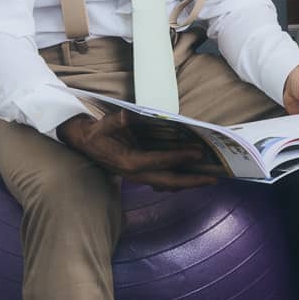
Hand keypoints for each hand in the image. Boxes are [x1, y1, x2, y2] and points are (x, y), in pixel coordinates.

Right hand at [57, 111, 225, 190]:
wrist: (83, 142)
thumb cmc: (96, 131)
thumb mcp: (106, 123)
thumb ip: (118, 120)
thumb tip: (131, 114)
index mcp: (129, 162)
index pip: (160, 162)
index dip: (180, 158)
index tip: (198, 153)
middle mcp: (136, 174)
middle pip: (169, 182)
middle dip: (192, 181)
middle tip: (215, 177)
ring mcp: (138, 177)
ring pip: (167, 185)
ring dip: (188, 182)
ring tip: (208, 178)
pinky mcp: (141, 175)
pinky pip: (163, 181)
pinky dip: (178, 179)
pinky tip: (190, 175)